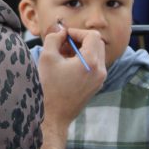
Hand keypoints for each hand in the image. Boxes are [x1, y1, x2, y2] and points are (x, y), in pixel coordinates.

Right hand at [38, 25, 106, 148]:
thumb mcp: (47, 57)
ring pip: (96, 54)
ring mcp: (100, 79)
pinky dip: (84, 60)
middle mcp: (100, 70)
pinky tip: (67, 65)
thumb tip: (60, 31)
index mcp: (91, 62)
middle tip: (63, 43)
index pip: (92, 36)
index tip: (63, 36)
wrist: (53, 116)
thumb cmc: (49, 88)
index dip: (77, 32)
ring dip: (82, 49)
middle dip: (80, 40)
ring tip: (63, 55)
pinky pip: (95, 65)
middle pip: (97, 43)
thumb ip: (54, 38)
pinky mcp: (96, 85)